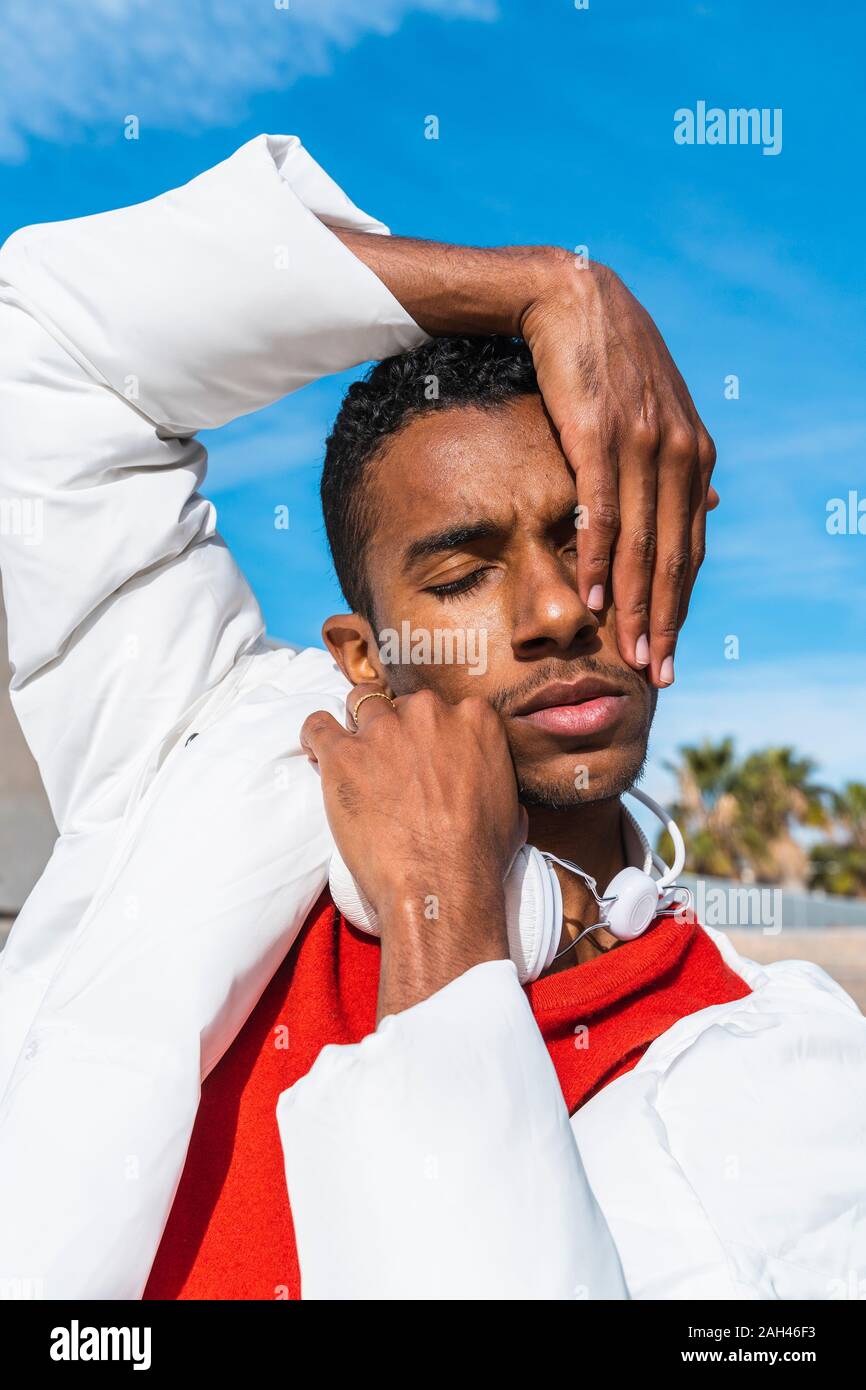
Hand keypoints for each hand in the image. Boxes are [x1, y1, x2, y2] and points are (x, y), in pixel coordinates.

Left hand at [300, 684, 526, 1020]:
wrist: (441, 884)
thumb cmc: (478, 856)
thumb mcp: (509, 807)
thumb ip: (492, 777)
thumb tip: (486, 785)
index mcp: (473, 717)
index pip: (442, 706)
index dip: (428, 730)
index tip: (422, 753)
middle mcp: (428, 712)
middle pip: (401, 704)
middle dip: (395, 731)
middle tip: (391, 766)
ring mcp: (383, 729)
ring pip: (360, 704)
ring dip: (357, 728)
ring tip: (354, 758)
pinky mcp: (344, 754)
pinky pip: (318, 727)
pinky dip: (315, 737)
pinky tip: (318, 753)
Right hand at [520, 252, 718, 686]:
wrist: (570, 298)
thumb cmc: (607, 360)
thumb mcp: (657, 412)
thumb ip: (678, 467)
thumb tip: (709, 511)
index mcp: (694, 456)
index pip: (690, 548)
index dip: (680, 605)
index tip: (672, 650)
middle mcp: (677, 454)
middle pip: (672, 557)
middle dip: (665, 622)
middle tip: (659, 674)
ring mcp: (641, 445)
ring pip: (641, 544)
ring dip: (633, 607)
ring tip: (631, 655)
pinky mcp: (599, 435)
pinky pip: (602, 512)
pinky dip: (596, 561)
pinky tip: (590, 601)